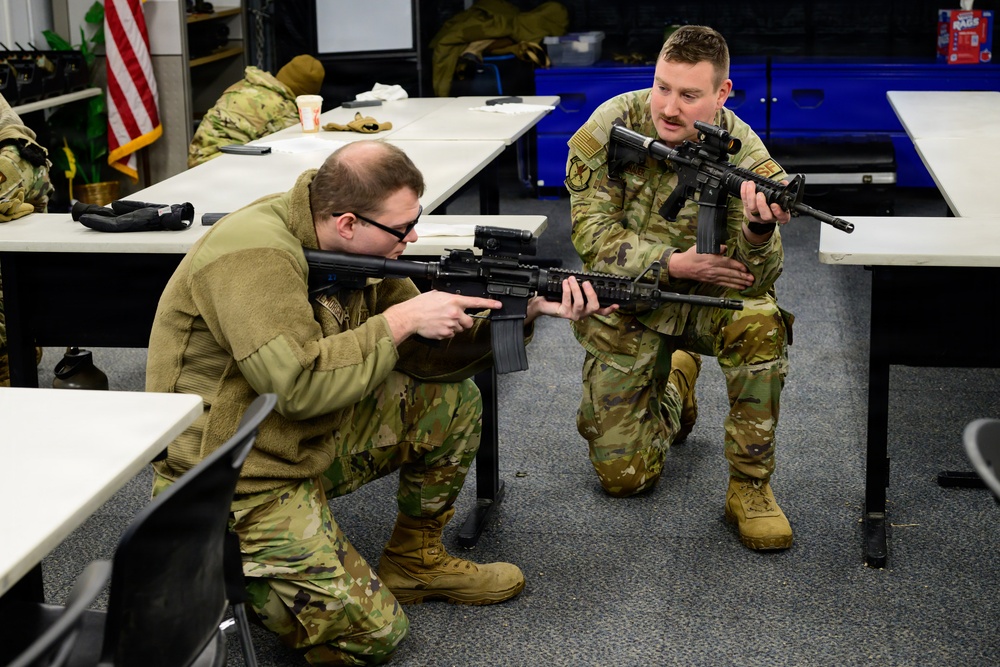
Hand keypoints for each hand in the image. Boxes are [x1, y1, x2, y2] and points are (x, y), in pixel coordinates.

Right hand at [383, 291, 501, 342]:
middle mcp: (455, 313)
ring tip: (442, 320)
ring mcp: (450, 325)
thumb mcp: (437, 295)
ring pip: (460, 328)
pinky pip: (451, 334)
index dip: (489, 304)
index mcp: (454, 301)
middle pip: (469, 321)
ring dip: (454, 326)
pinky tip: (438, 326)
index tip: (498, 305)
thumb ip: (450, 298)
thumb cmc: (421, 305)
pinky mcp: (445, 334)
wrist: (410, 317)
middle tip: (454, 317)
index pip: (476, 302)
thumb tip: (456, 301)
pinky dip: (446, 331)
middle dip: (464, 321)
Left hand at [526, 276, 617, 323]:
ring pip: (580, 303)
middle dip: (591, 293)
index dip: (609, 309)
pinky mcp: (564, 313)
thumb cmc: (558, 296)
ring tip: (571, 279)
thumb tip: (585, 278)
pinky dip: (567, 290)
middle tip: (586, 282)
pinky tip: (565, 283)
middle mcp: (582, 313)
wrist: (543, 303)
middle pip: (593, 306)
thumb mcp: (572, 292)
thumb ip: (581, 288)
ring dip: (576, 289)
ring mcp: (574, 314)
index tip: (616, 304)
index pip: (601, 311)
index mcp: (587, 308)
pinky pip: (568, 300)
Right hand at [667, 244, 753, 289]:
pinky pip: (724, 284)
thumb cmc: (692, 255)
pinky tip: (740, 287)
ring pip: (728, 280)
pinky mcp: (711, 281)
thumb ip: (715, 248)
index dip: (737, 266)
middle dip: (742, 276)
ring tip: (749, 284)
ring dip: (740, 282)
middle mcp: (713, 269)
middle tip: (752, 279)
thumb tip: (725, 248)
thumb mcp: (701, 248)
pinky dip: (733, 286)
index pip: (727, 263)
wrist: (682, 267)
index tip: (746, 268)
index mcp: (712, 260)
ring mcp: (712, 277)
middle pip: (730, 273)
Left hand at [740, 180, 791, 226]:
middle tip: (760, 194)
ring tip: (751, 184)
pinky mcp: (747, 212)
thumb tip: (784, 183)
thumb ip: (783, 190)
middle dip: (762, 204)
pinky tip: (745, 184)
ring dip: (750, 195)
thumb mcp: (781, 198)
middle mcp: (769, 218)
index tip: (774, 205)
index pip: (782, 217)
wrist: (760, 213)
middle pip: (765, 215)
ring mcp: (757, 216)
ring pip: (753, 208)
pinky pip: (745, 203)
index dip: (778, 212)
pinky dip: (744, 192)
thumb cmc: (773, 203)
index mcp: (780, 215)